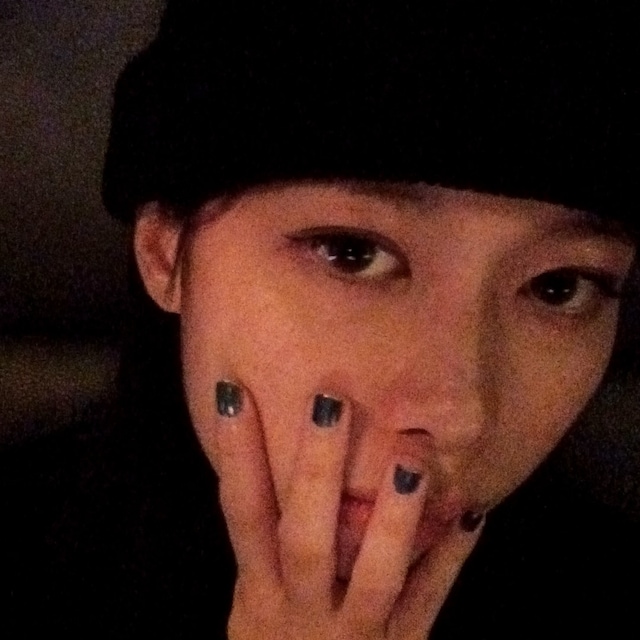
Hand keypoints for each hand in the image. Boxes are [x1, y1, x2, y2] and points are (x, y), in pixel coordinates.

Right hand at [214, 381, 483, 639]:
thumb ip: (269, 546)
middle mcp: (300, 611)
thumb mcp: (257, 603)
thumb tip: (275, 460)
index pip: (243, 514)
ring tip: (411, 458)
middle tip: (329, 402)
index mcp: (259, 592)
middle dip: (315, 471)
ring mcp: (354, 632)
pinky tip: (471, 512)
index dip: (237, 456)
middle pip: (305, 538)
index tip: (235, 394)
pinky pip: (429, 599)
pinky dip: (450, 556)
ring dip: (393, 516)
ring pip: (375, 574)